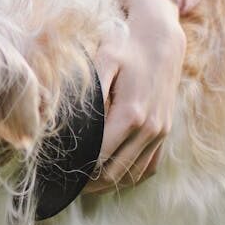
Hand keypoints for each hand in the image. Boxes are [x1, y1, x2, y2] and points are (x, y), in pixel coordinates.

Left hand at [83, 0, 185, 193]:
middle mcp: (149, 128)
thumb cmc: (126, 48)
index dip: (78, 169)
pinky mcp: (165, 133)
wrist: (162, 40)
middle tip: (66, 182)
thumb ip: (91, 94)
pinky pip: (149, 168)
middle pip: (114, 172)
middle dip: (89, 182)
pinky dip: (129, 177)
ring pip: (132, 175)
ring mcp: (160, 133)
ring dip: (108, 184)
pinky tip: (111, 175)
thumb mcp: (103, 62)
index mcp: (131, 113)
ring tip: (84, 183)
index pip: (99, 156)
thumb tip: (70, 121)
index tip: (59, 172)